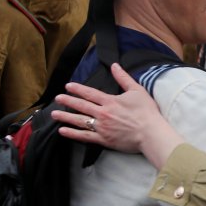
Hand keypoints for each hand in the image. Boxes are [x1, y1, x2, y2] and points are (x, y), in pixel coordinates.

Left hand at [52, 63, 177, 160]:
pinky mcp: (103, 139)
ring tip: (54, 114)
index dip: (77, 89)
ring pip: (79, 120)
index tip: (68, 86)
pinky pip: (84, 136)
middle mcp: (102, 113)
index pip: (89, 93)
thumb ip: (124, 78)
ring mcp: (101, 127)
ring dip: (65, 117)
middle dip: (68, 101)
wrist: (151, 133)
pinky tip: (63, 131)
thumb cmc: (147, 112)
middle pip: (81, 106)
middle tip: (57, 99)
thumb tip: (114, 65)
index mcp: (110, 101)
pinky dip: (72, 133)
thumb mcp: (137, 91)